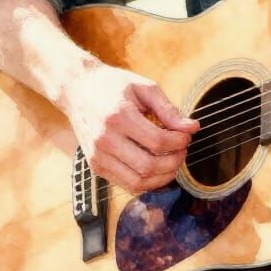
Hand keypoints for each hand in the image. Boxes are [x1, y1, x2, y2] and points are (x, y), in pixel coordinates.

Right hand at [56, 61, 198, 193]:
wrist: (77, 89)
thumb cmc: (113, 86)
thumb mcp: (144, 88)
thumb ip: (169, 110)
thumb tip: (192, 128)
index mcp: (119, 117)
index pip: (157, 142)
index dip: (179, 142)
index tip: (187, 136)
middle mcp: (105, 140)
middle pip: (148, 166)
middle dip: (174, 162)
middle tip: (182, 150)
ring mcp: (98, 156)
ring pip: (137, 182)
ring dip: (162, 177)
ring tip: (173, 161)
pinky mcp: (95, 166)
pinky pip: (126, 185)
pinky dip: (147, 182)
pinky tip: (157, 168)